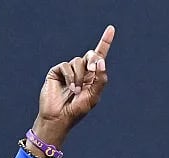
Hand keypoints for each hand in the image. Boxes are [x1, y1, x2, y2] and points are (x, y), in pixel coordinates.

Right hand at [30, 25, 115, 150]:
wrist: (59, 118)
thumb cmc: (77, 110)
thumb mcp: (93, 96)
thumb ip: (100, 79)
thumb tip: (101, 60)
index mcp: (92, 76)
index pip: (100, 56)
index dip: (105, 42)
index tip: (111, 29)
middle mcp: (81, 71)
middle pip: (90, 55)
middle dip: (93, 60)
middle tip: (93, 70)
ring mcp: (69, 71)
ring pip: (78, 61)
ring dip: (80, 76)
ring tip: (76, 91)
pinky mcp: (57, 71)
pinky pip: (66, 65)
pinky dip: (70, 77)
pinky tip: (70, 88)